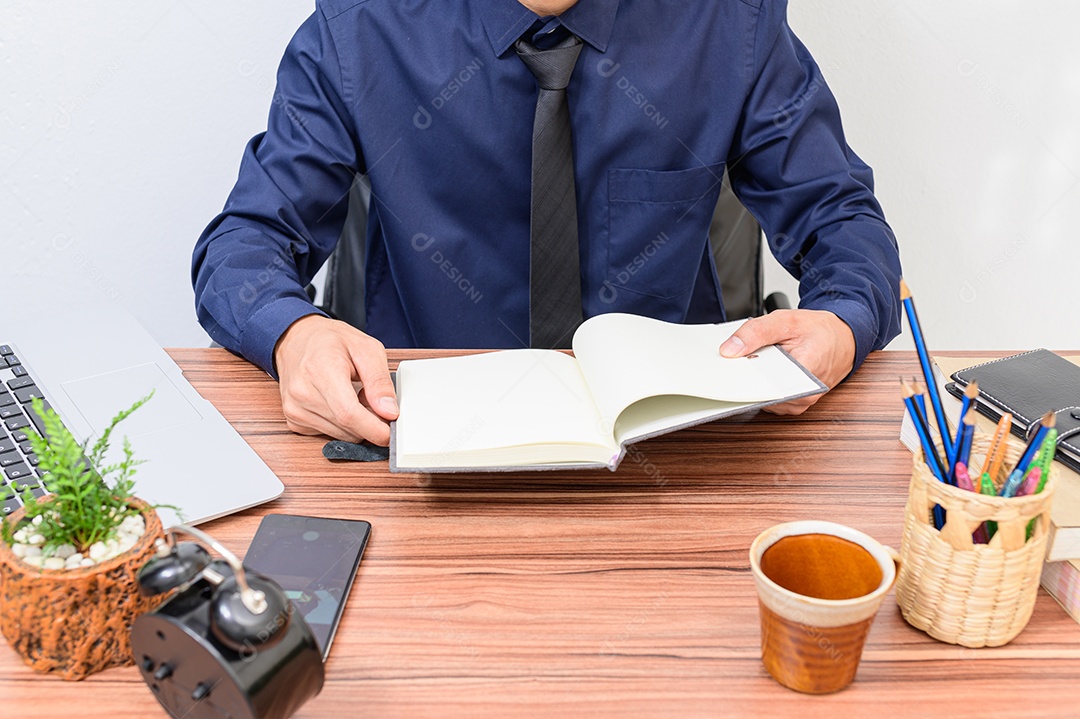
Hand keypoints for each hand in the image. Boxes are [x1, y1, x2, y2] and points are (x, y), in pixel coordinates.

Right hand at [273, 315, 397, 444]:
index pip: (348, 413)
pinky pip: (328, 434)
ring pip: (340, 435)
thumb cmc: (330, 340)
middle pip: (347, 427)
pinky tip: (339, 404)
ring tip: (354, 396)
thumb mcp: (366, 349)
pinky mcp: (294, 420)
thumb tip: (390, 411)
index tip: (390, 433)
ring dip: (356, 424)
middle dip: (370, 423)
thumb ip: (379, 381)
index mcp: (320, 370)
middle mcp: (302, 392)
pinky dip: (342, 425)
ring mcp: (295, 409)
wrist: (296, 339)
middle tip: (375, 402)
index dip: (374, 429)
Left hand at [718, 309, 854, 414]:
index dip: (741, 378)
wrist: (843, 338)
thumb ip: (755, 333)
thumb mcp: (786, 320)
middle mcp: (803, 396)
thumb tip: (729, 350)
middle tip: (737, 361)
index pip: (762, 386)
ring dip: (755, 382)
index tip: (725, 369)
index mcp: (804, 374)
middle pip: (760, 394)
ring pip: (763, 398)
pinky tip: (762, 370)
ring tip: (756, 362)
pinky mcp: (794, 404)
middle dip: (746, 378)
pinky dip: (762, 385)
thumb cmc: (820, 330)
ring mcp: (799, 403)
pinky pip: (770, 399)